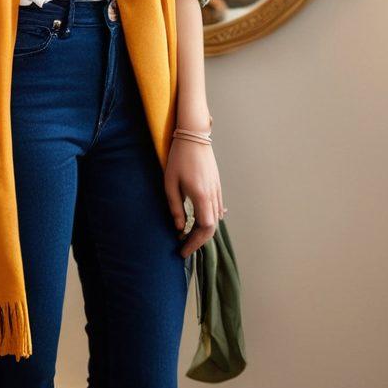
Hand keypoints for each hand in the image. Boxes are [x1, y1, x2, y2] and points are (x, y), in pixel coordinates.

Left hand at [164, 137, 225, 259]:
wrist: (194, 137)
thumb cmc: (178, 158)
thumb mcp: (170, 182)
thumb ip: (175, 206)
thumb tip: (179, 228)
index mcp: (201, 196)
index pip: (204, 229)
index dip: (194, 243)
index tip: (182, 250)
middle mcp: (213, 196)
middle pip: (212, 227)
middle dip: (198, 241)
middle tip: (184, 247)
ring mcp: (217, 191)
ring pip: (215, 219)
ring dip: (203, 231)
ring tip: (188, 236)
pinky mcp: (217, 186)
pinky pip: (217, 209)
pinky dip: (209, 220)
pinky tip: (200, 221)